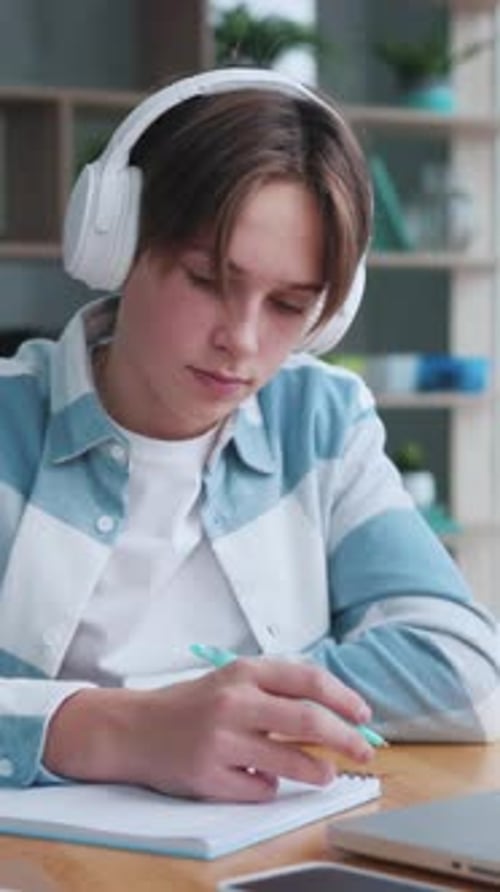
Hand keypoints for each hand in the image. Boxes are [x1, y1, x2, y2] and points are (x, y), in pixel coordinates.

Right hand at [44, 659, 373, 800]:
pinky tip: (261, 778)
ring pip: (290, 761)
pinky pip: (259, 788)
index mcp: (243, 672)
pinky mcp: (207, 776)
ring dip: (318, 770)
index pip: (308, 679)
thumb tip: (336, 716)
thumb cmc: (192, 704)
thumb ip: (276, 692)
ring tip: (325, 773)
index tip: (364, 715)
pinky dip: (270, 786)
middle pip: (309, 720)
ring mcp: (220, 740)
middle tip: (365, 751)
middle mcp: (233, 702)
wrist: (134, 728)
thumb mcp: (232, 682)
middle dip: (346, 738)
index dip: (344, 698)